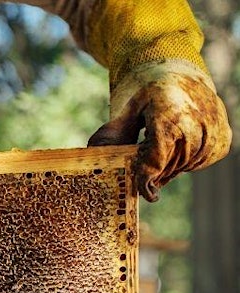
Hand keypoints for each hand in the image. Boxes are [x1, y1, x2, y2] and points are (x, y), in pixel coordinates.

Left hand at [88, 61, 231, 201]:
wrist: (178, 73)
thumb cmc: (147, 93)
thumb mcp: (125, 110)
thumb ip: (112, 135)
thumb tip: (93, 155)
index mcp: (168, 113)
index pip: (158, 157)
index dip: (148, 178)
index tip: (145, 193)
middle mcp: (196, 120)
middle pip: (172, 164)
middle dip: (156, 172)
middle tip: (144, 170)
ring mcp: (214, 128)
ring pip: (188, 165)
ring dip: (171, 167)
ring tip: (159, 152)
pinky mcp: (223, 135)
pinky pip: (203, 161)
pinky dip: (188, 162)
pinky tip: (178, 148)